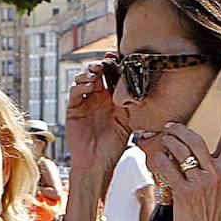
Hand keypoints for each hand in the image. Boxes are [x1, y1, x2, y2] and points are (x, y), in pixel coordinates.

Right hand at [65, 56, 130, 181]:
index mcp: (112, 99)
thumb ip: (133, 106)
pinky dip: (80, 86)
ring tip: (97, 70)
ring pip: (84, 79)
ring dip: (90, 72)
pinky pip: (75, 93)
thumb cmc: (113, 147)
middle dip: (102, 63)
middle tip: (108, 59)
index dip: (115, 65)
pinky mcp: (74, 109)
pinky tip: (89, 86)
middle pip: (97, 73)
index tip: (121, 56)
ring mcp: (85, 102)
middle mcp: (98, 98)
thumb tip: (146, 88)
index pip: (112, 76)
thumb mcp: (128, 123)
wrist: (97, 164)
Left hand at [145, 96, 220, 220]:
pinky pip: (168, 168)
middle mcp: (216, 175)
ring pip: (181, 151)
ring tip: (163, 141)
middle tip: (172, 126)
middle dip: (182, 129)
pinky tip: (158, 158)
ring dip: (169, 142)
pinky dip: (160, 160)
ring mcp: (199, 184)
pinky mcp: (183, 193)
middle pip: (198, 140)